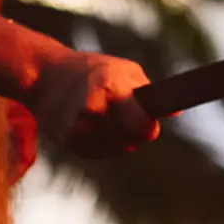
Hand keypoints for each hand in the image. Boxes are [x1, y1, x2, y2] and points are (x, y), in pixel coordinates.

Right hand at [25, 51, 159, 157]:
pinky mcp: (66, 141)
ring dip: (119, 141)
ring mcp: (77, 127)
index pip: (139, 124)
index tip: (149, 123)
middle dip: (135, 134)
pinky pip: (97, 153)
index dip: (148, 127)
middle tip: (129, 118)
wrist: (46, 76)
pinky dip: (102, 145)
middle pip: (129, 141)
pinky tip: (97, 128)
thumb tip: (177, 111)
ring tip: (111, 120)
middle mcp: (91, 109)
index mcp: (110, 87)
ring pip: (115, 150)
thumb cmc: (94, 70)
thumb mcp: (125, 70)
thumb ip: (149, 92)